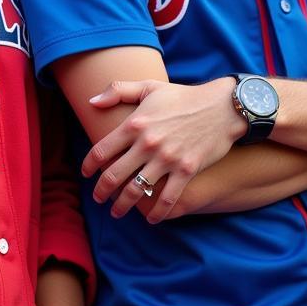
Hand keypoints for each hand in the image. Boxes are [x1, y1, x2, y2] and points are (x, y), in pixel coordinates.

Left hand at [83, 77, 243, 222]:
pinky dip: (157, 212)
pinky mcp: (186, 170)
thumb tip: (91, 101)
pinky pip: (167, 198)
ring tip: (116, 212)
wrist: (221, 107)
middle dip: (101, 190)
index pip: (101, 150)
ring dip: (122, 205)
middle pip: (114, 175)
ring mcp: (167, 159)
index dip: (88, 166)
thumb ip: (117, 90)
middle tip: (97, 198)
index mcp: (134, 123)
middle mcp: (147, 143)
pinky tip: (151, 219)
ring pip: (137, 190)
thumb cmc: (182, 96)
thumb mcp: (148, 87)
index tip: (85, 174)